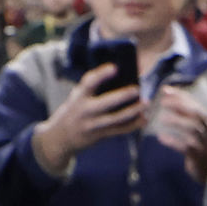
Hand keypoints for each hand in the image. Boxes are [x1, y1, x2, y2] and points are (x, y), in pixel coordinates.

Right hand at [28, 63, 142, 172]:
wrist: (60, 138)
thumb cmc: (74, 110)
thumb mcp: (77, 97)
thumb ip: (94, 88)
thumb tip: (122, 76)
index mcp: (79, 97)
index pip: (88, 83)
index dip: (101, 74)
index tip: (114, 67)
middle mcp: (85, 111)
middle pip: (105, 103)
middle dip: (122, 96)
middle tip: (137, 89)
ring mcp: (93, 125)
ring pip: (116, 118)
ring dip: (132, 111)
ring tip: (145, 103)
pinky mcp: (100, 135)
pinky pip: (119, 130)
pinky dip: (133, 125)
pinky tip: (143, 119)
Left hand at [147, 77, 206, 181]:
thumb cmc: (201, 144)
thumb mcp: (197, 127)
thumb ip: (185, 114)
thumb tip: (169, 98)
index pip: (194, 103)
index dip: (180, 95)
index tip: (165, 90)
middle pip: (196, 114)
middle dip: (180, 105)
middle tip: (163, 101)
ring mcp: (203, 143)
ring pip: (192, 129)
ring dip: (177, 121)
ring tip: (162, 117)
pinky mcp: (197, 156)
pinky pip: (185, 147)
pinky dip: (173, 142)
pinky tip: (161, 138)